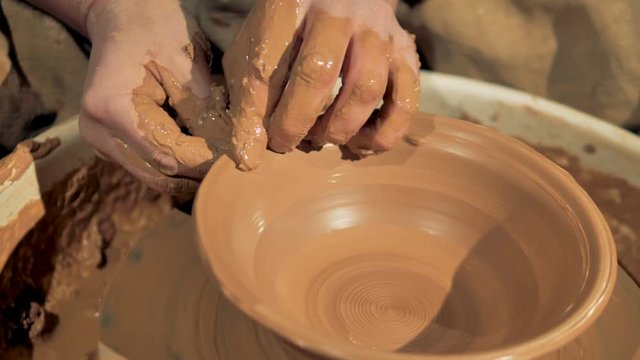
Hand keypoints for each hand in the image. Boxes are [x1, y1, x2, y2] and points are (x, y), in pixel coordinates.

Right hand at [79, 0, 226, 192]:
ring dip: (188, 172)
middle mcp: (98, 132)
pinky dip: (176, 162)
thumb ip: (204, 107)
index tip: (233, 159)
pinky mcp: (112, 144)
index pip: (165, 153)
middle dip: (197, 173)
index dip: (202, 161)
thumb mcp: (183, 62)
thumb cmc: (152, 27)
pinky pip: (148, 164)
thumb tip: (230, 148)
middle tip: (232, 166)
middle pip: (157, 173)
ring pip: (153, 175)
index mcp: (110, 108)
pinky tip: (199, 150)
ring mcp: (101, 141)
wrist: (120, 16)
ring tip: (219, 159)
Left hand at [223, 0, 419, 169]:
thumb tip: (249, 157)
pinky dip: (385, 132)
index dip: (257, 114)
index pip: (267, 63)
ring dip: (341, 127)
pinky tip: (361, 141)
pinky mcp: (403, 53)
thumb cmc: (292, 28)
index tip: (254, 148)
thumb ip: (249, 96)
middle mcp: (337, 16)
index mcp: (290, 9)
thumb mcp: (258, 48)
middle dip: (298, 121)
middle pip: (319, 73)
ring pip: (367, 89)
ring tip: (322, 138)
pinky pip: (405, 100)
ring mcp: (376, 33)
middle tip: (288, 142)